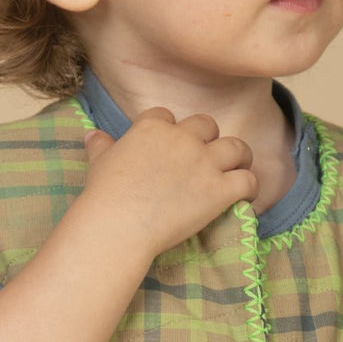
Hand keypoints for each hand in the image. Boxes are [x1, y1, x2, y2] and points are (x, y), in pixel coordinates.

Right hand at [81, 107, 257, 256]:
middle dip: (209, 139)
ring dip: (239, 157)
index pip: (168, 116)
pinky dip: (251, 187)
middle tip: (207, 156)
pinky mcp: (219, 189)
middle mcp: (182, 139)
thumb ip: (101, 145)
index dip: (172, 129)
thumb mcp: (99, 163)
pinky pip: (247, 180)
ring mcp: (204, 163)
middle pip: (207, 125)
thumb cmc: (104, 195)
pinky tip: (246, 195)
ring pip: (237, 147)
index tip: (170, 144)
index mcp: (153, 128)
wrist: (118, 225)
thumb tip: (91, 134)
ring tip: (237, 168)